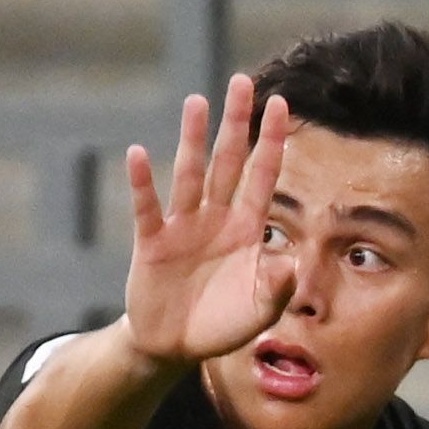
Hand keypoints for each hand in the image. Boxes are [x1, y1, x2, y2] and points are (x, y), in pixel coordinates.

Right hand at [120, 78, 295, 378]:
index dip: (272, 142)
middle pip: (228, 162)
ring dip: (193, 139)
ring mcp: (183, 226)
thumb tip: (290, 261)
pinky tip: (138, 154)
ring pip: (190, 173)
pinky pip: (148, 207)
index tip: (281, 104)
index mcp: (247, 230)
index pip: (263, 176)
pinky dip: (143, 183)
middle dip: (236, 123)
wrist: (174, 345)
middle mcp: (216, 218)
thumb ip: (277, 288)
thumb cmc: (221, 324)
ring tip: (197, 102)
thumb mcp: (259, 313)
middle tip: (242, 83)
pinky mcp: (151, 242)